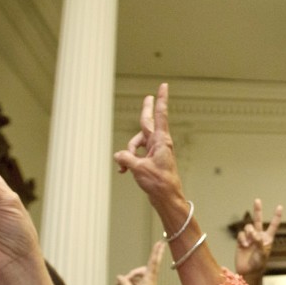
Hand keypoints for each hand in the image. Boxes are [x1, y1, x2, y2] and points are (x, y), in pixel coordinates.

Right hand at [113, 83, 187, 219]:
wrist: (167, 199)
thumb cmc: (159, 183)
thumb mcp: (139, 168)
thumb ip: (126, 158)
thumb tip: (119, 156)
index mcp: (161, 141)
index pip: (160, 115)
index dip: (160, 99)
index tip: (164, 86)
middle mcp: (159, 144)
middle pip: (147, 123)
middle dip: (146, 110)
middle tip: (148, 96)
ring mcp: (155, 152)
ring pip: (136, 143)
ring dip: (127, 153)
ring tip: (124, 167)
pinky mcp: (150, 160)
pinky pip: (135, 155)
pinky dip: (128, 161)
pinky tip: (123, 171)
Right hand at [116, 240, 166, 284]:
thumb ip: (124, 283)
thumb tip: (120, 276)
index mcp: (149, 278)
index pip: (153, 262)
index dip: (156, 252)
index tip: (161, 243)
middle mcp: (150, 278)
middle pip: (145, 265)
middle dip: (153, 254)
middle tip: (161, 242)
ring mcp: (148, 281)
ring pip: (137, 273)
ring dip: (129, 277)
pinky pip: (136, 278)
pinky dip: (129, 281)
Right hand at [234, 199, 281, 276]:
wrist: (247, 271)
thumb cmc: (258, 264)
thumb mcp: (262, 254)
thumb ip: (260, 243)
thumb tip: (255, 234)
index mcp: (267, 239)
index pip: (273, 226)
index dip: (276, 217)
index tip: (280, 207)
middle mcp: (258, 236)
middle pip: (258, 220)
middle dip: (258, 210)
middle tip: (257, 200)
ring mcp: (249, 238)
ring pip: (248, 227)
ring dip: (249, 231)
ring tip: (250, 240)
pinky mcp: (241, 241)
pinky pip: (241, 234)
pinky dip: (242, 238)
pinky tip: (244, 245)